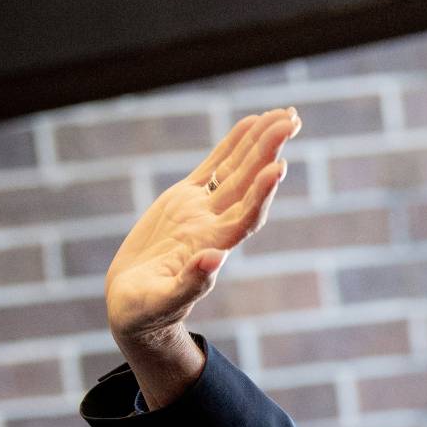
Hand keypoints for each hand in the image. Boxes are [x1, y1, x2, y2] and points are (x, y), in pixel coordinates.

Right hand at [104, 108, 299, 403]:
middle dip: (269, 152)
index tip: (279, 166)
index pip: (246, 216)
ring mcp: (203, 211)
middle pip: (248, 184)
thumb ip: (190, 283)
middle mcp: (215, 225)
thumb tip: (216, 259)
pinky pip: (214, 167)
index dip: (262, 193)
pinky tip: (252, 123)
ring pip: (237, 170)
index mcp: (213, 247)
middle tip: (291, 120)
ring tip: (284, 114)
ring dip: (260, 143)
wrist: (135, 307)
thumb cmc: (146, 312)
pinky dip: (232, 145)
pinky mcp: (185, 201)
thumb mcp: (162, 302)